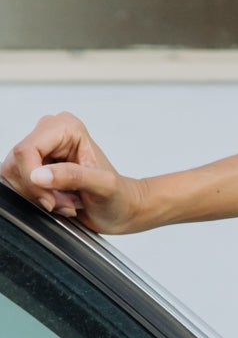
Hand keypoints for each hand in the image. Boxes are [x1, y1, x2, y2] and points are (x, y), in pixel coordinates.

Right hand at [1, 113, 154, 236]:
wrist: (122, 210)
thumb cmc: (119, 196)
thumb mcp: (103, 186)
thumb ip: (72, 176)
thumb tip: (38, 175)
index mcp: (66, 128)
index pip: (27, 150)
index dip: (33, 178)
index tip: (52, 199)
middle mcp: (49, 134)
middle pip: (17, 164)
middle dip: (39, 191)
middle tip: (66, 202)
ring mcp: (40, 151)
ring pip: (15, 177)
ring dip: (39, 197)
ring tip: (67, 201)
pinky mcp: (34, 167)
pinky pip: (19, 185)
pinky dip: (37, 200)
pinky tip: (59, 201)